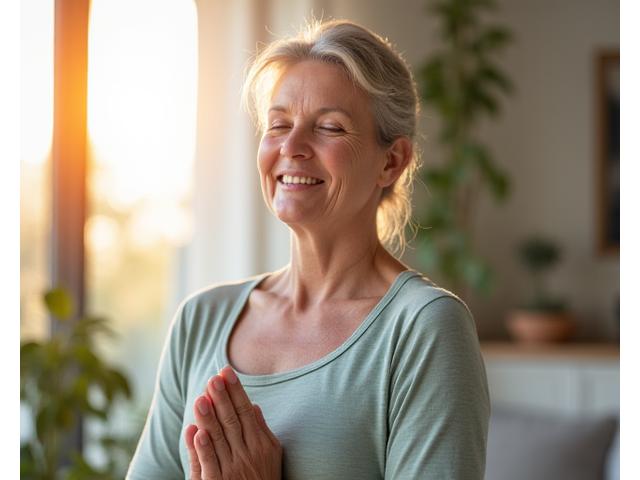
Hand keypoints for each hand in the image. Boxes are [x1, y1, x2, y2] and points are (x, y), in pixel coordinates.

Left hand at [184, 365, 282, 479]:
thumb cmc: (264, 479)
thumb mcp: (272, 454)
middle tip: (212, 378)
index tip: (226, 372)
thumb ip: (262, 430)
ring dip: (209, 417)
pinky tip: (196, 431)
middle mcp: (247, 454)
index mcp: (260, 444)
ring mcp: (232, 470)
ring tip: (201, 397)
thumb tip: (254, 406)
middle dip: (222, 398)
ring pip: (219, 438)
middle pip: (232, 420)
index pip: (245, 411)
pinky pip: (209, 464)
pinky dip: (203, 448)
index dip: (235, 391)